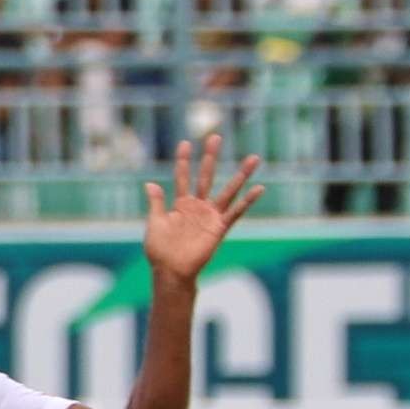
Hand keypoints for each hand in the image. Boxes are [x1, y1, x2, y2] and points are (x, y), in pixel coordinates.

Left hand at [141, 134, 262, 283]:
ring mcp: (210, 216)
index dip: (184, 161)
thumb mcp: (155, 223)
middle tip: (215, 137)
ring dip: (240, 175)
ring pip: (228, 190)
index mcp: (180, 204)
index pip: (183, 177)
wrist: (170, 271)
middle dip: (211, 157)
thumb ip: (156, 203)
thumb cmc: (159, 250)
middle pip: (206, 176)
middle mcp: (197, 206)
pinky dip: (247, 201)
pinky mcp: (219, 228)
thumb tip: (150, 183)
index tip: (185, 142)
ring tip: (253, 158)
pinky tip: (259, 188)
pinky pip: (235, 212)